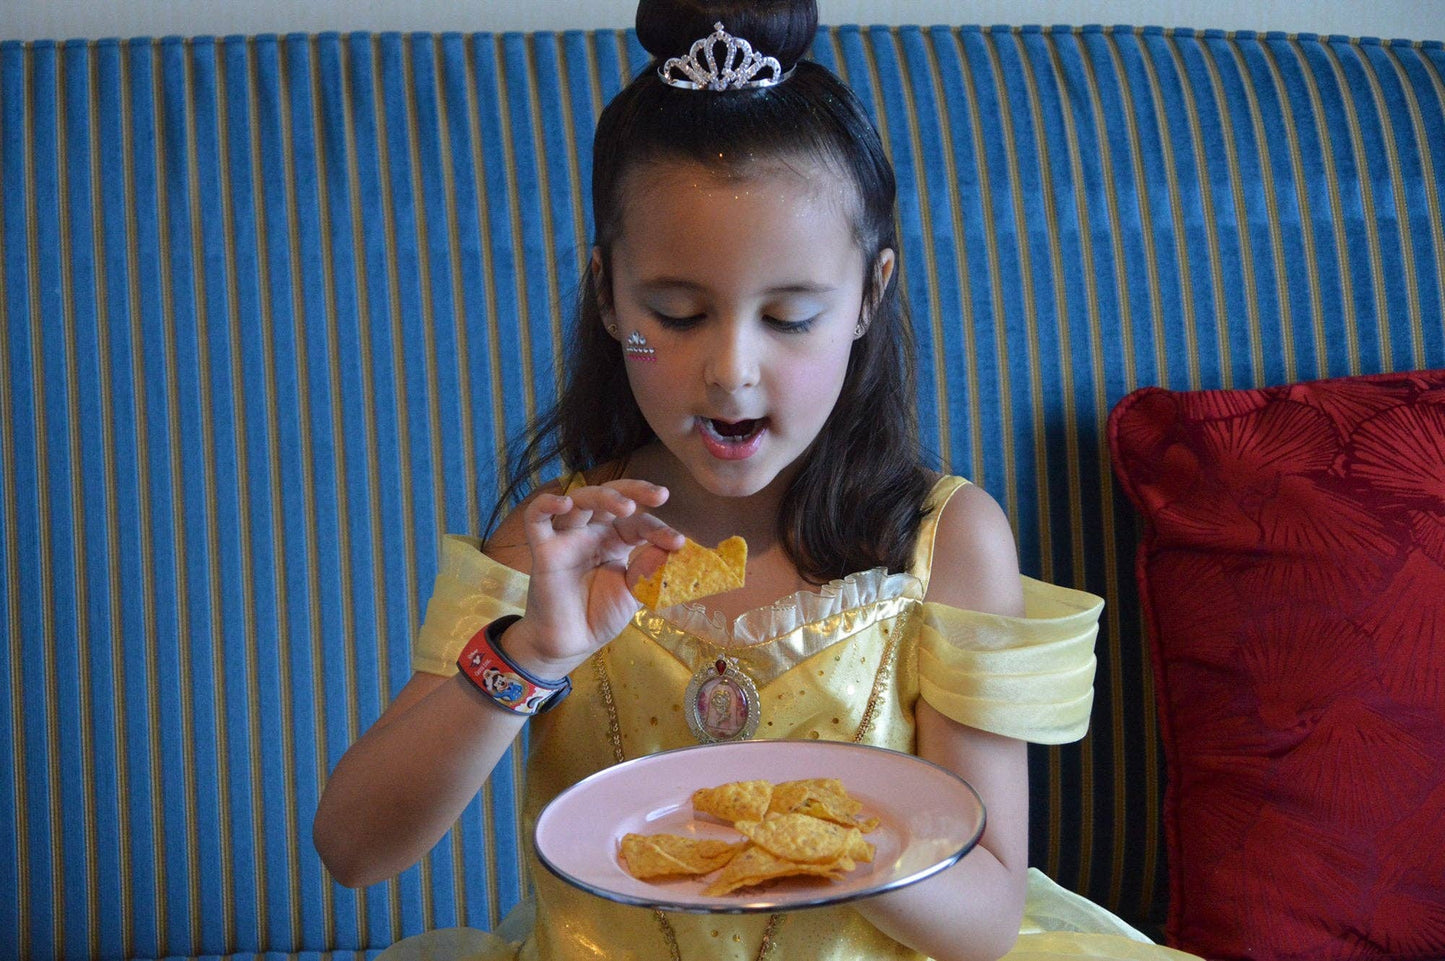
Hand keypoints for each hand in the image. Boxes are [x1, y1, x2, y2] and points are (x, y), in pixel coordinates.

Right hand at [503, 480, 683, 679]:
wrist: (571, 644)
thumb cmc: (600, 616)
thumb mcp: (633, 593)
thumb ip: (648, 571)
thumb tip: (671, 547)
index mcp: (615, 540)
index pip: (637, 523)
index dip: (658, 528)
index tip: (678, 542)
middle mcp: (592, 533)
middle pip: (610, 498)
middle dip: (635, 491)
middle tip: (660, 496)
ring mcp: (567, 538)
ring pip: (579, 501)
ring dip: (603, 496)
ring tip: (627, 506)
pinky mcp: (544, 550)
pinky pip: (535, 519)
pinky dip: (545, 505)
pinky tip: (563, 502)